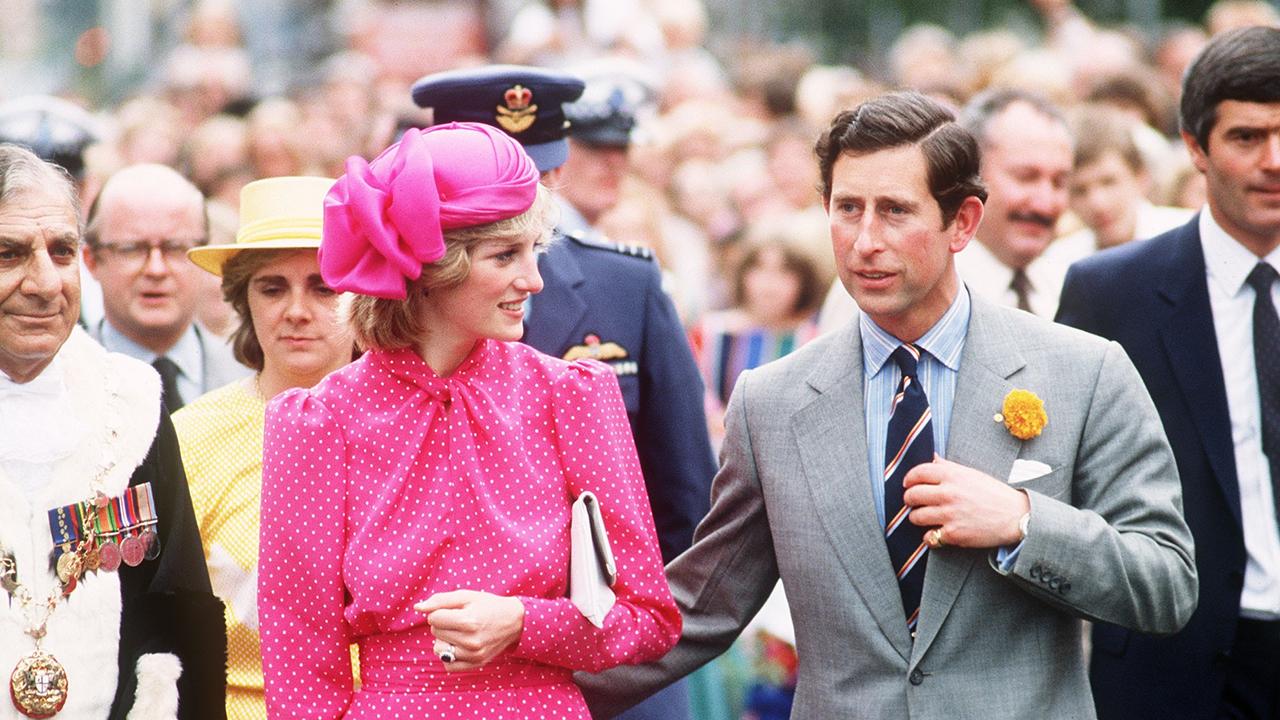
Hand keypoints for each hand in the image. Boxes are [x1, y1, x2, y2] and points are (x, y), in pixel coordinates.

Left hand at [413, 590, 525, 670]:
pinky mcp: (476, 664)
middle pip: (435, 632)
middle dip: (443, 624)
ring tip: (459, 633)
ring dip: (444, 640)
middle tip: (460, 620)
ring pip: (438, 649)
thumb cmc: (488, 606)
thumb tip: (417, 608)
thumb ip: (440, 600)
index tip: (454, 610)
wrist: (514, 621)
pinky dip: (449, 656)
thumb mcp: (466, 596)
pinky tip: (459, 646)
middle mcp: (471, 641)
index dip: (440, 611)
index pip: (433, 618)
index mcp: (468, 621)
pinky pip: (448, 665)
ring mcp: (473, 655)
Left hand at [902, 456, 1029, 547]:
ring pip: (915, 517)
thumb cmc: (994, 494)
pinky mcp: (953, 534)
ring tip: (925, 517)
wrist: (1016, 516)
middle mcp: (948, 493)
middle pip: (912, 496)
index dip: (909, 479)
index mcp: (952, 475)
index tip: (908, 484)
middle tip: (914, 502)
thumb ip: (949, 467)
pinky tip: (936, 533)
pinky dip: (930, 536)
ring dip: (918, 518)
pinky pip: (928, 537)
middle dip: (910, 500)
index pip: (918, 473)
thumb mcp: (972, 474)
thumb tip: (933, 458)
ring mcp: (949, 514)